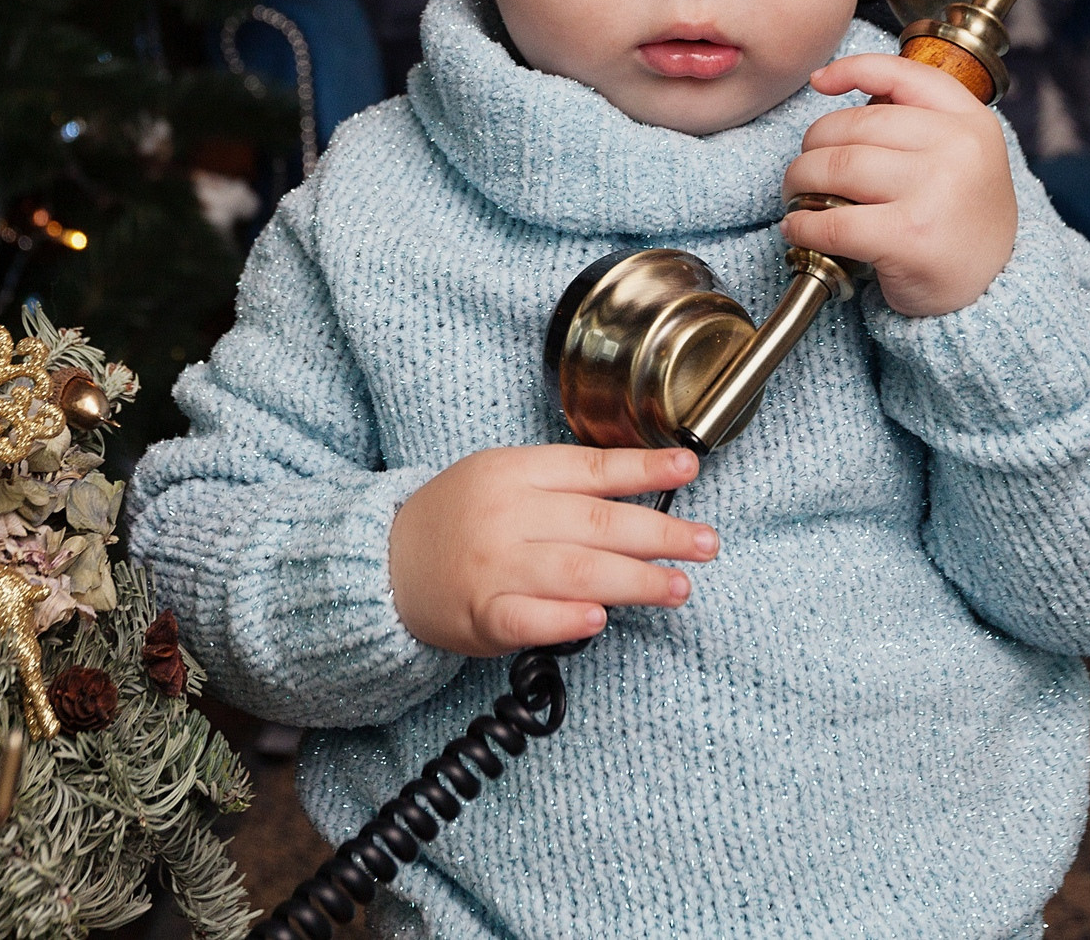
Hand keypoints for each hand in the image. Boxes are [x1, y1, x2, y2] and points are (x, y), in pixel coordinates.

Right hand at [387, 446, 715, 656]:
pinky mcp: (480, 614)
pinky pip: (527, 618)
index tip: (689, 469)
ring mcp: (493, 565)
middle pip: (597, 523)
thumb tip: (640, 496)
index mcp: (515, 471)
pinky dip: (565, 619)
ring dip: (635, 581)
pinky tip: (599, 620)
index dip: (645, 470)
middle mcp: (507, 514)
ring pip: (576, 571)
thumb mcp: (504, 477)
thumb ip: (565, 485)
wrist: (384, 561)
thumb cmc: (458, 519)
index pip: (593, 468)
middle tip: (705, 543)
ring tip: (678, 587)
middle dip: (660, 534)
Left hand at [781, 51, 1016, 317]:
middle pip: (852, 125)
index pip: (901, 73)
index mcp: (970, 120)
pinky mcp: (909, 237)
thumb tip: (832, 81)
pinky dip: (802, 225)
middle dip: (812, 146)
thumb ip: (911, 117)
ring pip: (834, 167)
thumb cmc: (958, 217)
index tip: (818, 81)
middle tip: (803, 170)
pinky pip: (831, 221)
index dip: (852, 70)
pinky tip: (800, 229)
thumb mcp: (958, 153)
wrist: (993, 288)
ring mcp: (935, 191)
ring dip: (799, 182)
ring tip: (799, 197)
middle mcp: (958, 148)